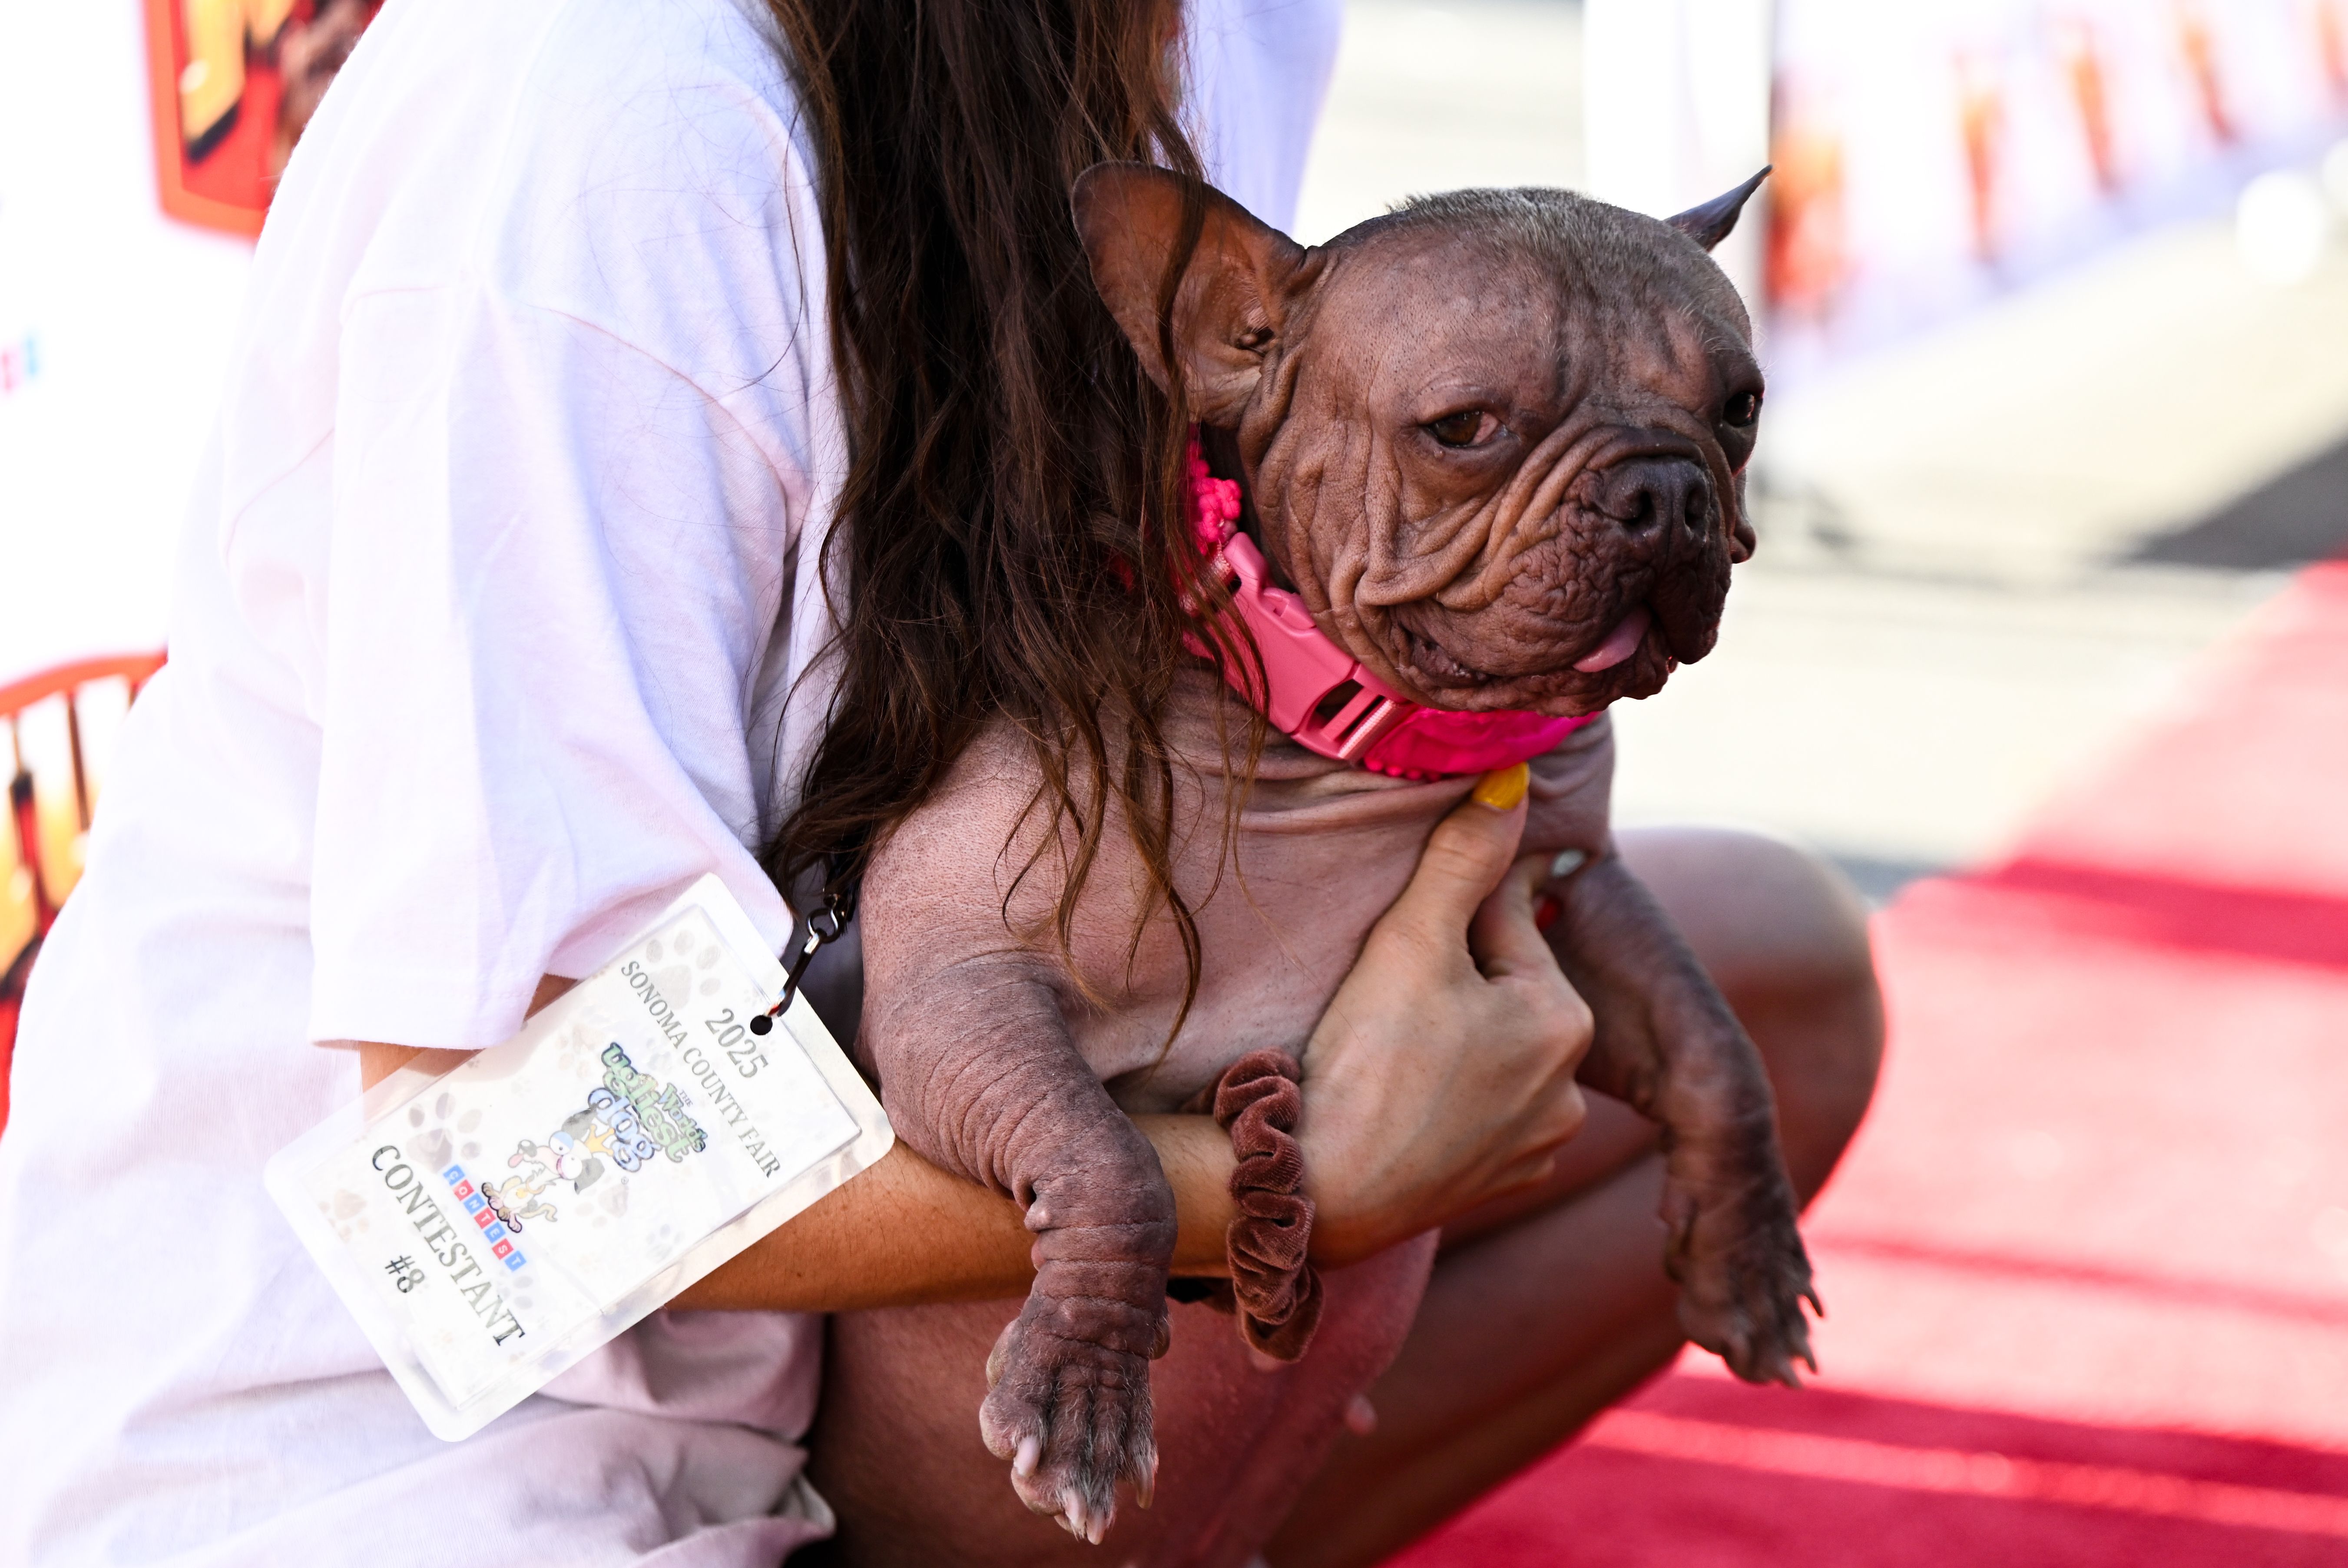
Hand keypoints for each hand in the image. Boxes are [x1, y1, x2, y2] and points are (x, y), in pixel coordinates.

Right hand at [1299, 764, 1596, 1266]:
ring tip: (1384, 1042)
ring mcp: (1534, 1143)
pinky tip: (1398, 1093)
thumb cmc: (1364, 1062)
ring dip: (1448, 1031)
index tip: (1397, 925)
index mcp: (1562, 1019)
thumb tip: (1515, 776)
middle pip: (1500, 986)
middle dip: (1449, 972)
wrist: (1317, 1193)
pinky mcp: (1496, 1183)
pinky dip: (1444, 1093)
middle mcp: (1568, 1087)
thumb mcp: (1412, 940)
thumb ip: (1464, 857)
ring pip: (1488, 1048)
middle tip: (1378, 991)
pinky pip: (1476, 1109)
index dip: (1441, 908)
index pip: (1503, 918)